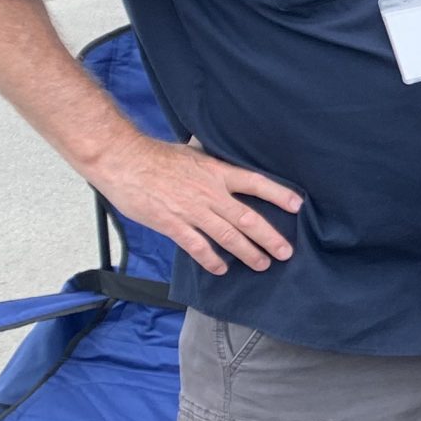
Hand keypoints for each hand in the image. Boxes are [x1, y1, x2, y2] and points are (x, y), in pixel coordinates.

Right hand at [86, 133, 301, 275]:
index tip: (297, 205)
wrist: (123, 161)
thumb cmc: (156, 155)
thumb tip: (222, 154)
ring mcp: (192, 211)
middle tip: (286, 252)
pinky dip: (211, 259)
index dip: (278, 194)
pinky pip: (197, 246)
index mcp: (217, 172)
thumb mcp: (192, 151)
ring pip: (227, 236)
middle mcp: (210, 193)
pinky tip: (221, 269)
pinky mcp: (173, 224)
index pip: (255, 182)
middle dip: (270, 238)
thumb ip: (211, 159)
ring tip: (262, 264)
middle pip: (248, 218)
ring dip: (247, 253)